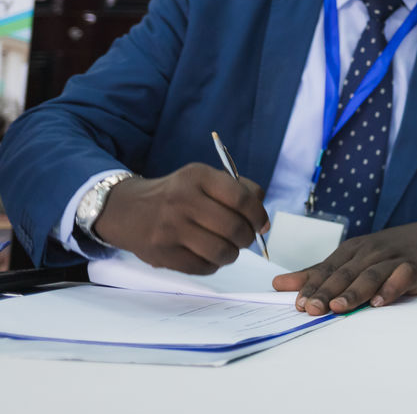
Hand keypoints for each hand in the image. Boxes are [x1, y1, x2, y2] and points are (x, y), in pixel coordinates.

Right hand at [93, 162, 267, 274]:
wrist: (126, 210)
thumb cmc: (177, 194)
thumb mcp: (203, 179)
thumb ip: (238, 190)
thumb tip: (263, 221)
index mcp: (197, 176)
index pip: (242, 199)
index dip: (258, 215)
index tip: (261, 224)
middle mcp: (182, 200)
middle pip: (234, 227)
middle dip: (247, 237)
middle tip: (244, 238)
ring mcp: (170, 229)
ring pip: (221, 251)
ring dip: (232, 254)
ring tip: (228, 248)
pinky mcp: (162, 253)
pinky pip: (202, 267)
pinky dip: (213, 265)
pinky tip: (208, 255)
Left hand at [272, 221, 416, 315]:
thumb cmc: (384, 253)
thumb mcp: (350, 259)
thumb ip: (317, 274)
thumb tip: (279, 284)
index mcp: (351, 250)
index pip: (327, 269)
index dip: (312, 285)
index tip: (298, 304)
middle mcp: (369, 252)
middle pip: (345, 272)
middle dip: (327, 291)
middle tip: (312, 309)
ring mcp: (392, 259)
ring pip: (370, 275)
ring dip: (354, 291)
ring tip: (339, 307)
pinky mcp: (414, 268)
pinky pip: (401, 277)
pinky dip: (390, 288)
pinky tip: (379, 302)